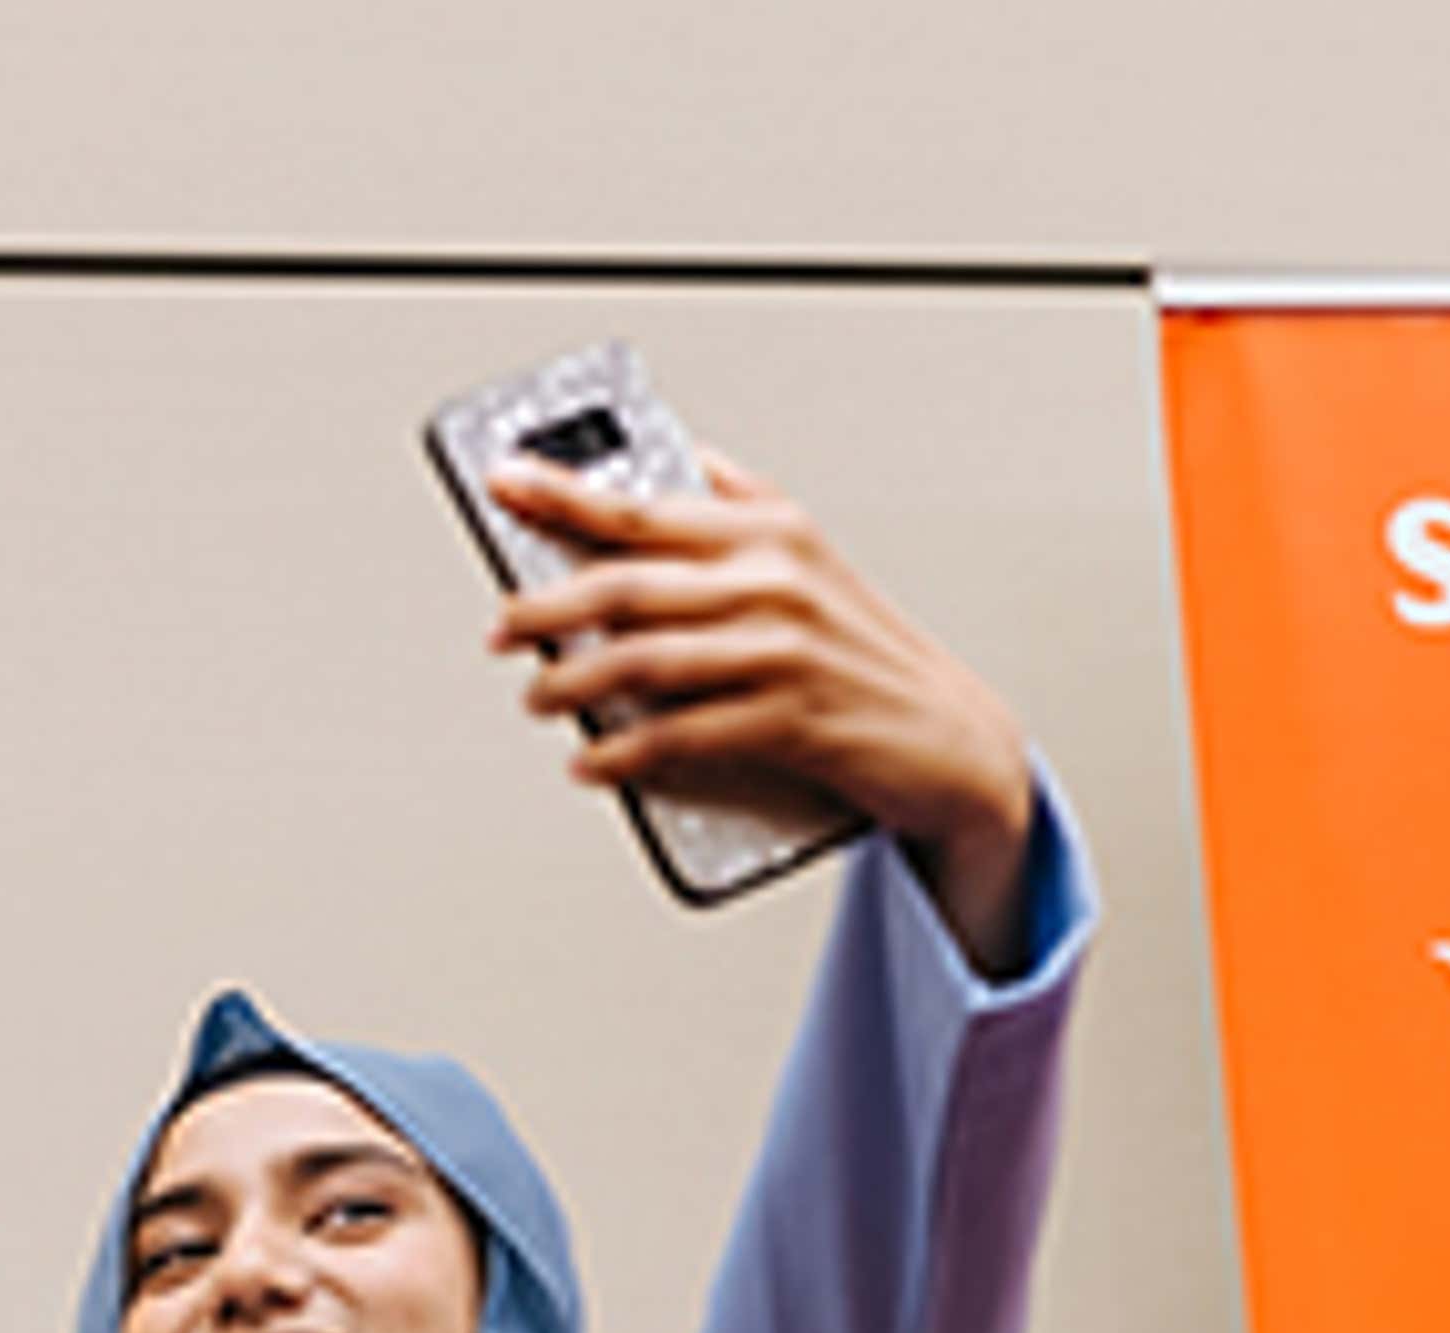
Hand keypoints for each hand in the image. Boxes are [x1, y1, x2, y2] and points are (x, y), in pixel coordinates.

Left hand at [487, 449, 1035, 971]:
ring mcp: (783, 653)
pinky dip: (623, 753)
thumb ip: (741, 502)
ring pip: (642, 662)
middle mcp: (774, 582)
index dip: (561, 491)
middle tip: (502, 627)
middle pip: (626, 586)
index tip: (500, 479)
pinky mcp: (790, 722)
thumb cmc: (863, 649)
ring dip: (572, 683)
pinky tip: (592, 760)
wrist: (949, 735)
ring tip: (538, 696)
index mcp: (769, 531)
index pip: (642, 504)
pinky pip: (680, 736)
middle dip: (545, 608)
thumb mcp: (809, 555)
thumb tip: (677, 455)